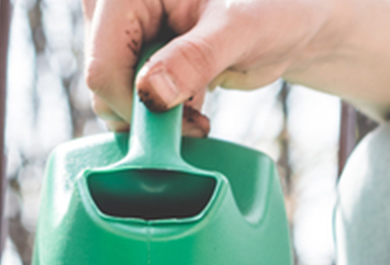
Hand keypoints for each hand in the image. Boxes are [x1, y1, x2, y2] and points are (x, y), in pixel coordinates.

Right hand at [82, 0, 328, 132]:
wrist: (285, 21)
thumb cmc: (269, 10)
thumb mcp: (238, 30)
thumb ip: (195, 59)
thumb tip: (149, 94)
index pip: (103, 65)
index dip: (135, 106)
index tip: (184, 127)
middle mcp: (115, 12)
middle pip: (104, 85)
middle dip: (149, 115)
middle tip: (199, 123)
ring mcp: (126, 37)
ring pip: (115, 99)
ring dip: (157, 121)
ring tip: (199, 115)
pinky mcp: (140, 61)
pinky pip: (133, 103)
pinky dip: (162, 119)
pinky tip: (194, 110)